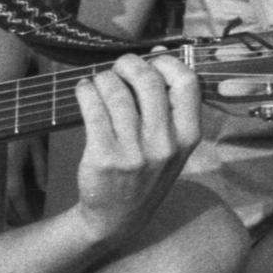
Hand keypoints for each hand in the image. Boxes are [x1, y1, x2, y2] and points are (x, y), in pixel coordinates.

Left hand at [71, 53, 200, 244]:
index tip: (151, 63)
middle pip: (147, 80)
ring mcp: (134, 152)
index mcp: (188, 137)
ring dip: (102, 79)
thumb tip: (158, 53)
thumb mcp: (173, 147)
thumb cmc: (146, 173)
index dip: (167, 63)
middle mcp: (165, 144)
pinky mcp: (104, 157)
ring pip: (115, 90)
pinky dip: (85, 91)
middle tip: (118, 68)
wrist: (117, 219)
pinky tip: (84, 92)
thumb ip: (171, 106)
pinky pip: (92, 106)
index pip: (186, 81)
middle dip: (128, 64)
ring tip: (98, 84)